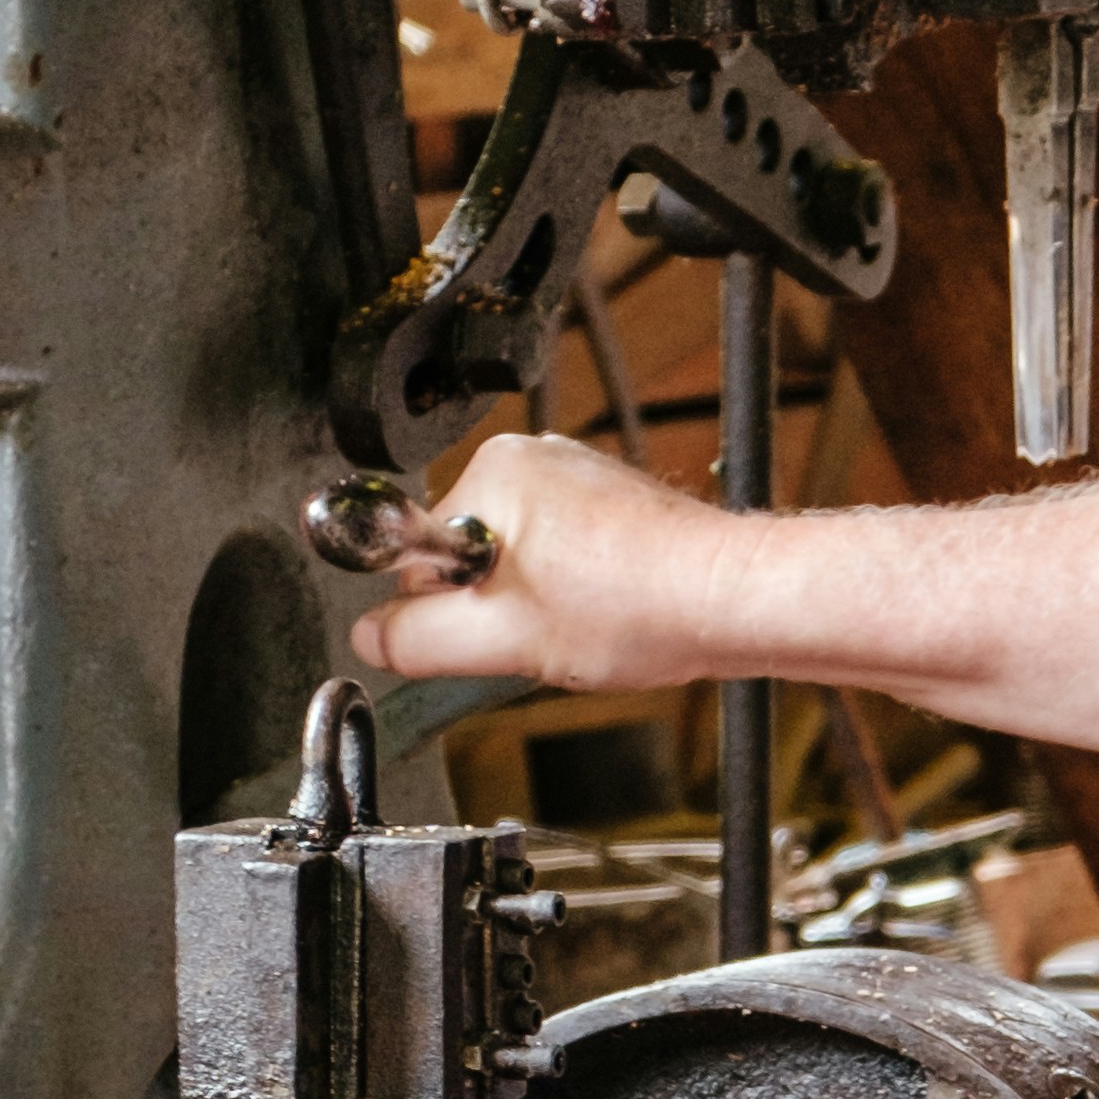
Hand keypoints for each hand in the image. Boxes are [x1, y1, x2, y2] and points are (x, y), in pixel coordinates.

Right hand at [341, 432, 757, 697]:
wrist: (728, 600)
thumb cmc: (639, 604)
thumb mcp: (502, 638)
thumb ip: (417, 639)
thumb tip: (370, 637)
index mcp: (493, 472)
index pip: (419, 554)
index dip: (447, 612)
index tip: (490, 632)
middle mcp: (532, 459)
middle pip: (466, 557)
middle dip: (495, 607)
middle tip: (546, 631)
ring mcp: (574, 478)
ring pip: (515, 562)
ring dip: (537, 604)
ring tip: (587, 621)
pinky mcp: (607, 503)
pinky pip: (559, 557)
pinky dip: (575, 592)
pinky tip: (605, 610)